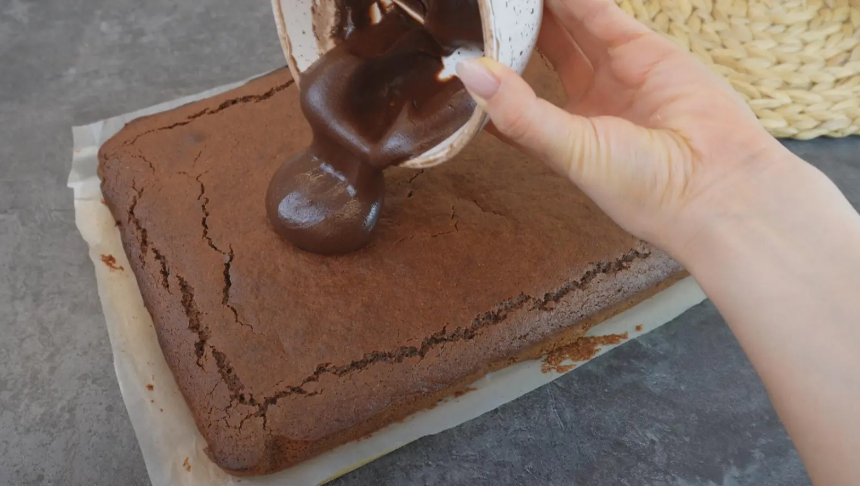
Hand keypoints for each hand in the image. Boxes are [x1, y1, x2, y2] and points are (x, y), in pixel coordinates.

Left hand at [456, 0, 791, 257]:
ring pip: (567, 29)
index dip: (489, 75)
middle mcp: (585, 103)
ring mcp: (615, 75)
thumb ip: (519, 110)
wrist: (716, 186)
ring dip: (541, 9)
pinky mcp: (644, 52)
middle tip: (484, 10)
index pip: (513, 98)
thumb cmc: (641, 188)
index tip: (459, 52)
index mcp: (560, 137)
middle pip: (539, 54)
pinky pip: (600, 15)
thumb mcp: (569, 150)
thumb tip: (469, 74)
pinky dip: (575, 1)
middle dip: (513, 30)